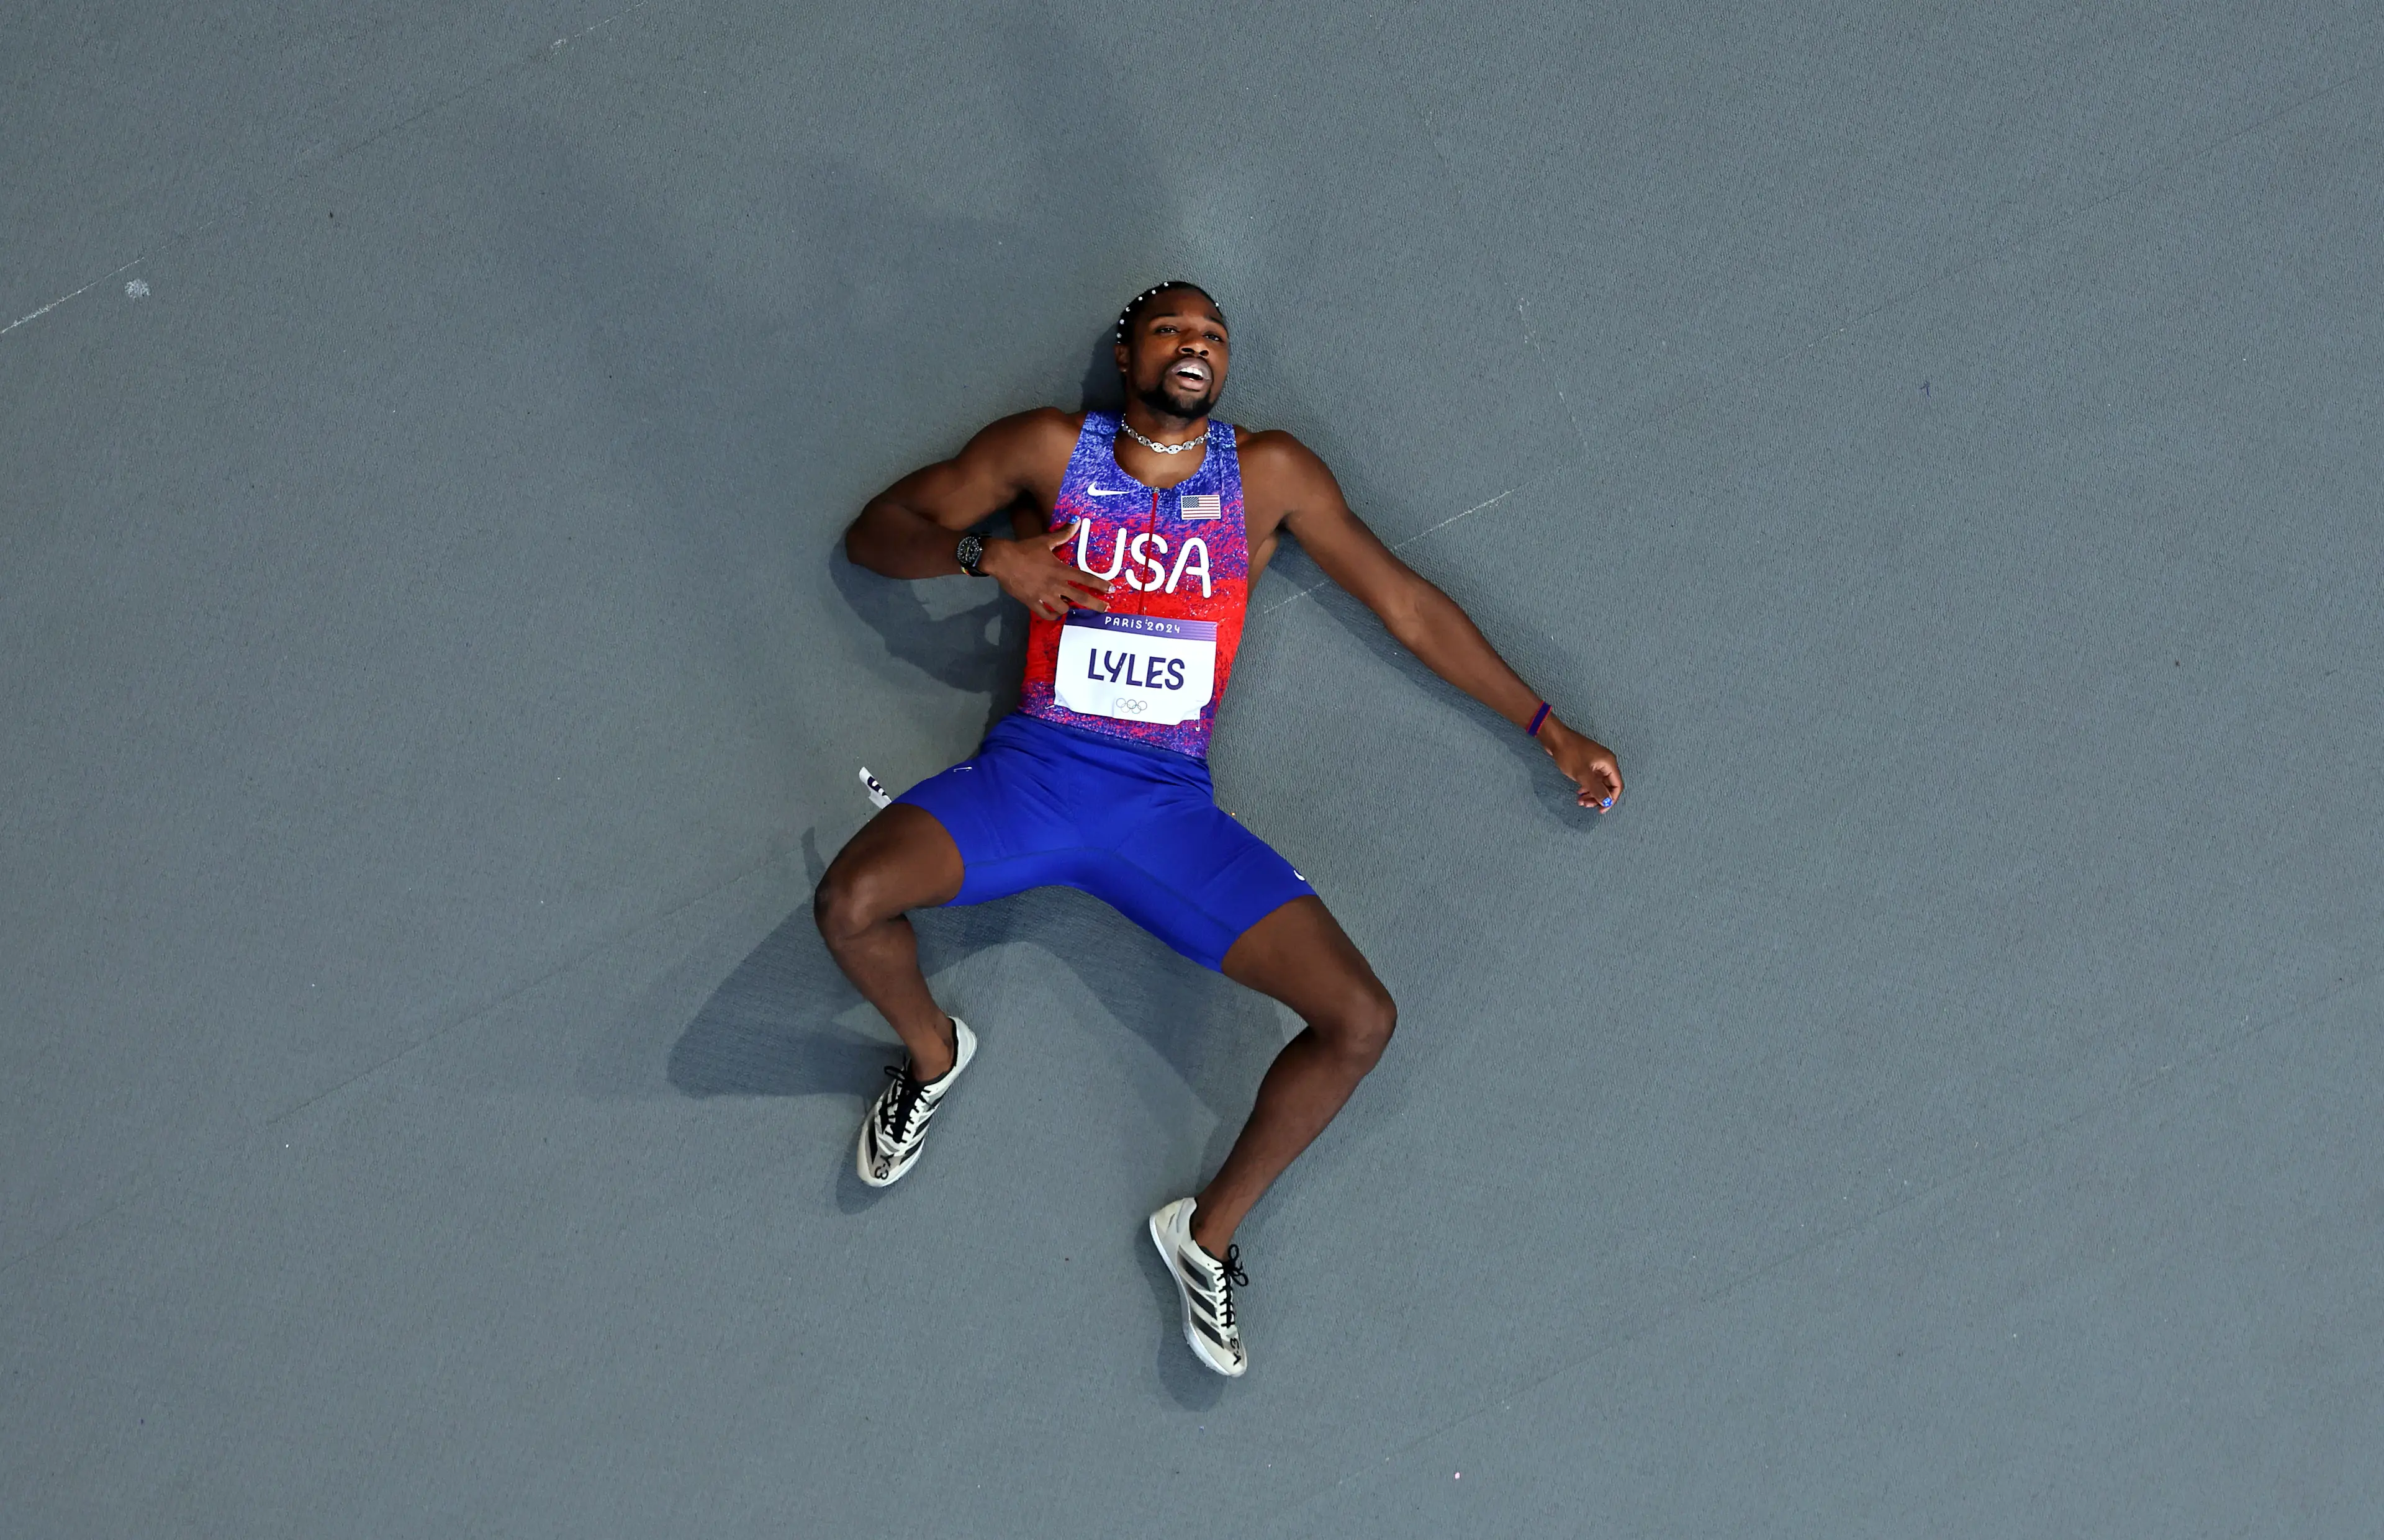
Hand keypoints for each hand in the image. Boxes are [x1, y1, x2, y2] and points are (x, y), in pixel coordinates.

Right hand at [982, 524, 1111, 619]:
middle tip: (1105, 609)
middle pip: (1080, 598)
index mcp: (1061, 570)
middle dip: (1095, 605)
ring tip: (1074, 609)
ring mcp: (1044, 596)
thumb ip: (1063, 534)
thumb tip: (1077, 522)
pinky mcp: (1032, 602)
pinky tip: (1056, 615)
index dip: (1100, 584)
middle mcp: (1055, 585)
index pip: (1086, 579)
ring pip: (1063, 609)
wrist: (1002, 560)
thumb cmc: (1025, 549)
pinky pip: (1046, 614)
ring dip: (1070, 609)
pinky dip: (1052, 616)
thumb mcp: (1045, 540)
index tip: (1111, 589)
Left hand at [1540, 718, 1621, 811]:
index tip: (1600, 809)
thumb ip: (1597, 789)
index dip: (1611, 799)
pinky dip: (1587, 787)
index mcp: (1609, 763)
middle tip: (1586, 805)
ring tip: (1580, 801)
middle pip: (1608, 786)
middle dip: (1599, 798)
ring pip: (1599, 783)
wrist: (1556, 739)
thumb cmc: (1570, 754)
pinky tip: (1579, 793)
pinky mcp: (1588, 763)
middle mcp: (1606, 763)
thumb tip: (1607, 802)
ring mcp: (1597, 763)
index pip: (1617, 786)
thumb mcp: (1583, 774)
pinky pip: (1592, 779)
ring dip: (1592, 794)